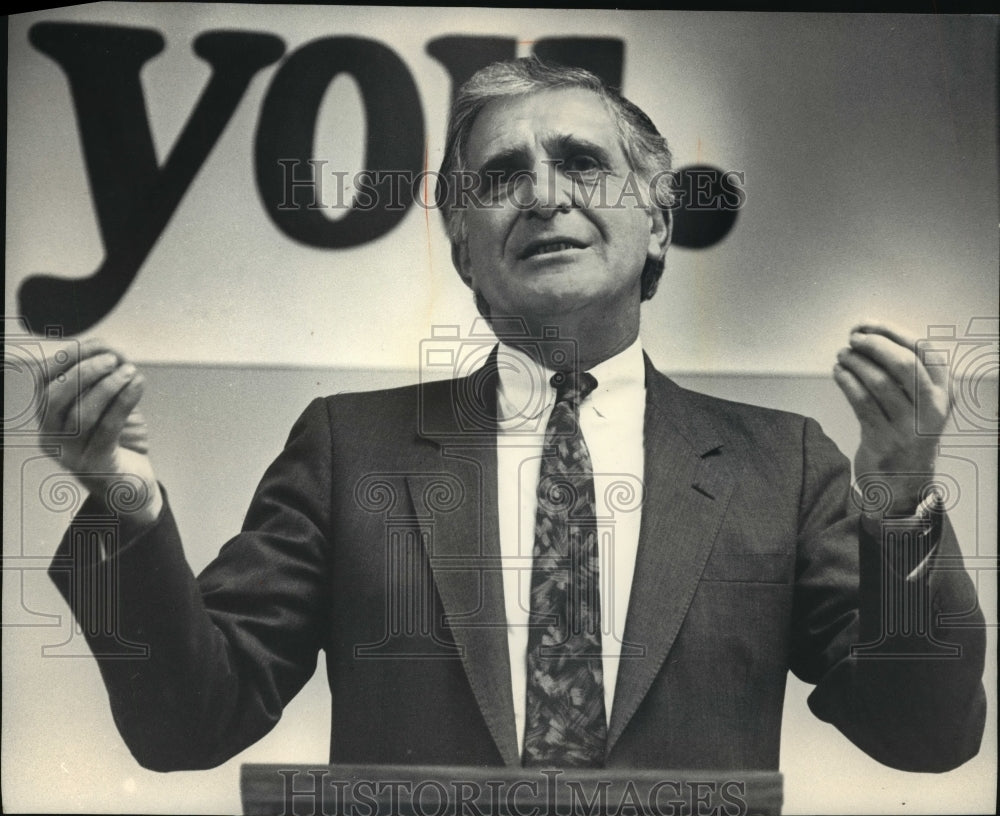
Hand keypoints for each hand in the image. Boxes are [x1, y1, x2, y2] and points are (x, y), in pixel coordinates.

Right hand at [39, 337, 161, 528]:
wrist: (130, 490)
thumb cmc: (115, 443)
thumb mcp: (101, 410)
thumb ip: (100, 382)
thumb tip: (113, 351)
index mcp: (47, 419)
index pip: (44, 381)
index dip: (69, 358)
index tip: (99, 345)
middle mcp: (51, 438)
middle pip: (56, 398)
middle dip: (84, 371)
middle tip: (114, 359)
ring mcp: (71, 455)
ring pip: (81, 414)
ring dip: (107, 386)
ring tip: (130, 370)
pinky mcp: (97, 465)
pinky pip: (107, 428)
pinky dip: (123, 401)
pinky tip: (138, 384)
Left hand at [833, 322, 949, 512]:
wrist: (904, 484)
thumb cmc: (907, 434)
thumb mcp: (922, 404)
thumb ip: (907, 374)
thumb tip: (870, 335)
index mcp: (945, 393)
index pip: (925, 351)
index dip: (893, 332)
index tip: (868, 324)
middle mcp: (931, 409)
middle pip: (903, 364)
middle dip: (874, 345)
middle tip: (853, 338)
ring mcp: (908, 426)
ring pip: (879, 382)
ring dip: (855, 362)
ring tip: (842, 355)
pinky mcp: (883, 440)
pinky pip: (861, 402)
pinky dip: (846, 381)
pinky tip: (838, 373)